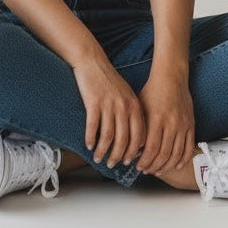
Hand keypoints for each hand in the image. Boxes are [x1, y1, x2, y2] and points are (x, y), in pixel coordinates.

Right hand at [72, 55, 145, 169]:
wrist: (92, 62)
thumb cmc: (109, 81)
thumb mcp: (126, 95)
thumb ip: (132, 114)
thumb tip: (134, 138)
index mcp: (135, 106)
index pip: (139, 136)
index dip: (134, 152)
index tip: (129, 162)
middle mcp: (124, 107)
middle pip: (124, 140)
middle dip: (118, 156)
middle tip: (112, 164)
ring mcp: (109, 105)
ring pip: (108, 136)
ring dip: (103, 150)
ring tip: (98, 158)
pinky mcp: (94, 103)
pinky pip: (93, 127)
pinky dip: (91, 139)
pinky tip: (88, 145)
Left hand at [135, 70, 195, 174]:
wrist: (171, 77)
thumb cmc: (152, 91)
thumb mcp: (140, 107)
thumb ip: (138, 128)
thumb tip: (133, 149)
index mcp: (156, 118)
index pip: (151, 148)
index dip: (144, 161)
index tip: (138, 165)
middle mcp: (171, 123)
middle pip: (164, 154)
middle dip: (153, 166)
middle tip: (146, 170)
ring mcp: (183, 125)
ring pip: (176, 154)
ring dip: (166, 166)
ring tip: (158, 170)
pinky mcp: (191, 125)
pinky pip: (189, 147)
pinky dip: (182, 159)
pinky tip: (175, 165)